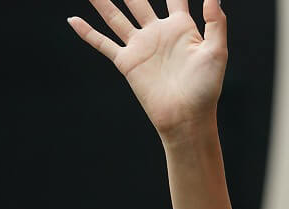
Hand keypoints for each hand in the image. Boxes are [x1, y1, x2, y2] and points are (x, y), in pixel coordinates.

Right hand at [68, 0, 227, 140]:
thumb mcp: (216, 52)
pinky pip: (102, 43)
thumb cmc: (206, 88)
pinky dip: (87, 32)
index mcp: (181, 27)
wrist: (187, 117)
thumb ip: (215, 23)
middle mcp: (157, 32)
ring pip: (115, 15)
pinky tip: (72, 20)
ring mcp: (140, 46)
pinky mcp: (127, 62)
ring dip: (101, 1)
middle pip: (137, 0)